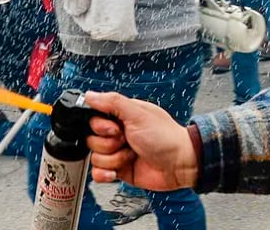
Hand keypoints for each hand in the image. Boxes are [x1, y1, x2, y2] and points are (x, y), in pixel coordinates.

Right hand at [84, 91, 199, 191]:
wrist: (179, 165)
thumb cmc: (166, 137)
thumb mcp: (138, 115)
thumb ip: (113, 102)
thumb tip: (90, 95)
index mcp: (124, 116)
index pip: (94, 118)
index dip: (101, 126)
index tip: (116, 129)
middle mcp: (119, 133)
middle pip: (92, 139)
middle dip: (109, 144)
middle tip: (127, 141)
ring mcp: (118, 152)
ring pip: (95, 157)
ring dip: (113, 159)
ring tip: (131, 155)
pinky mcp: (119, 169)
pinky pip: (98, 173)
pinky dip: (106, 174)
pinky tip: (118, 172)